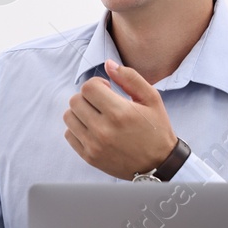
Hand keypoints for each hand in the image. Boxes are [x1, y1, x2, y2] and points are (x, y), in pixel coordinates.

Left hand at [63, 60, 178, 178]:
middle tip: (102, 102)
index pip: (88, 87)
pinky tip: (93, 128)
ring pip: (69, 116)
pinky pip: (69, 134)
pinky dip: (78, 128)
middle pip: (75, 100)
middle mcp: (103, 130)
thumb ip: (130, 78)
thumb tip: (108, 64)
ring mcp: (94, 145)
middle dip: (88, 96)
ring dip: (80, 111)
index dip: (97, 83)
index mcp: (120, 113)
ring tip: (96, 114)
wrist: (159, 164)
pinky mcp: (89, 157)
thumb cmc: (156, 129)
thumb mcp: (151, 99)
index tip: (107, 89)